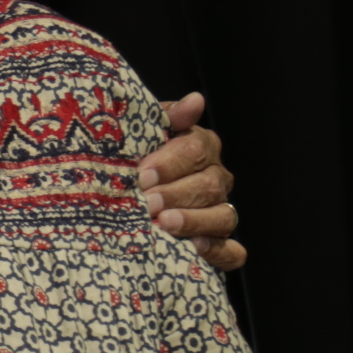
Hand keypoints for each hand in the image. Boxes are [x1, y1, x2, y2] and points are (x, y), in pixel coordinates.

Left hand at [139, 92, 241, 270]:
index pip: (197, 150)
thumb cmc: (133, 159)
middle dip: (177, 193)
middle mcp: (216, 178)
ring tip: (166, 223)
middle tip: (149, 201)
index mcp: (201, 146)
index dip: (171, 162)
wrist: (121, 194)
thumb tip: (195, 101)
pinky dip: (218, 251)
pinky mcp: (219, 244)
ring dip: (194, 220)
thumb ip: (169, 116)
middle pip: (210, 185)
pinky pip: (232, 251)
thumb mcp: (144, 133)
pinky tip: (196, 247)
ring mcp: (220, 211)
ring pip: (223, 216)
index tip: (144, 174)